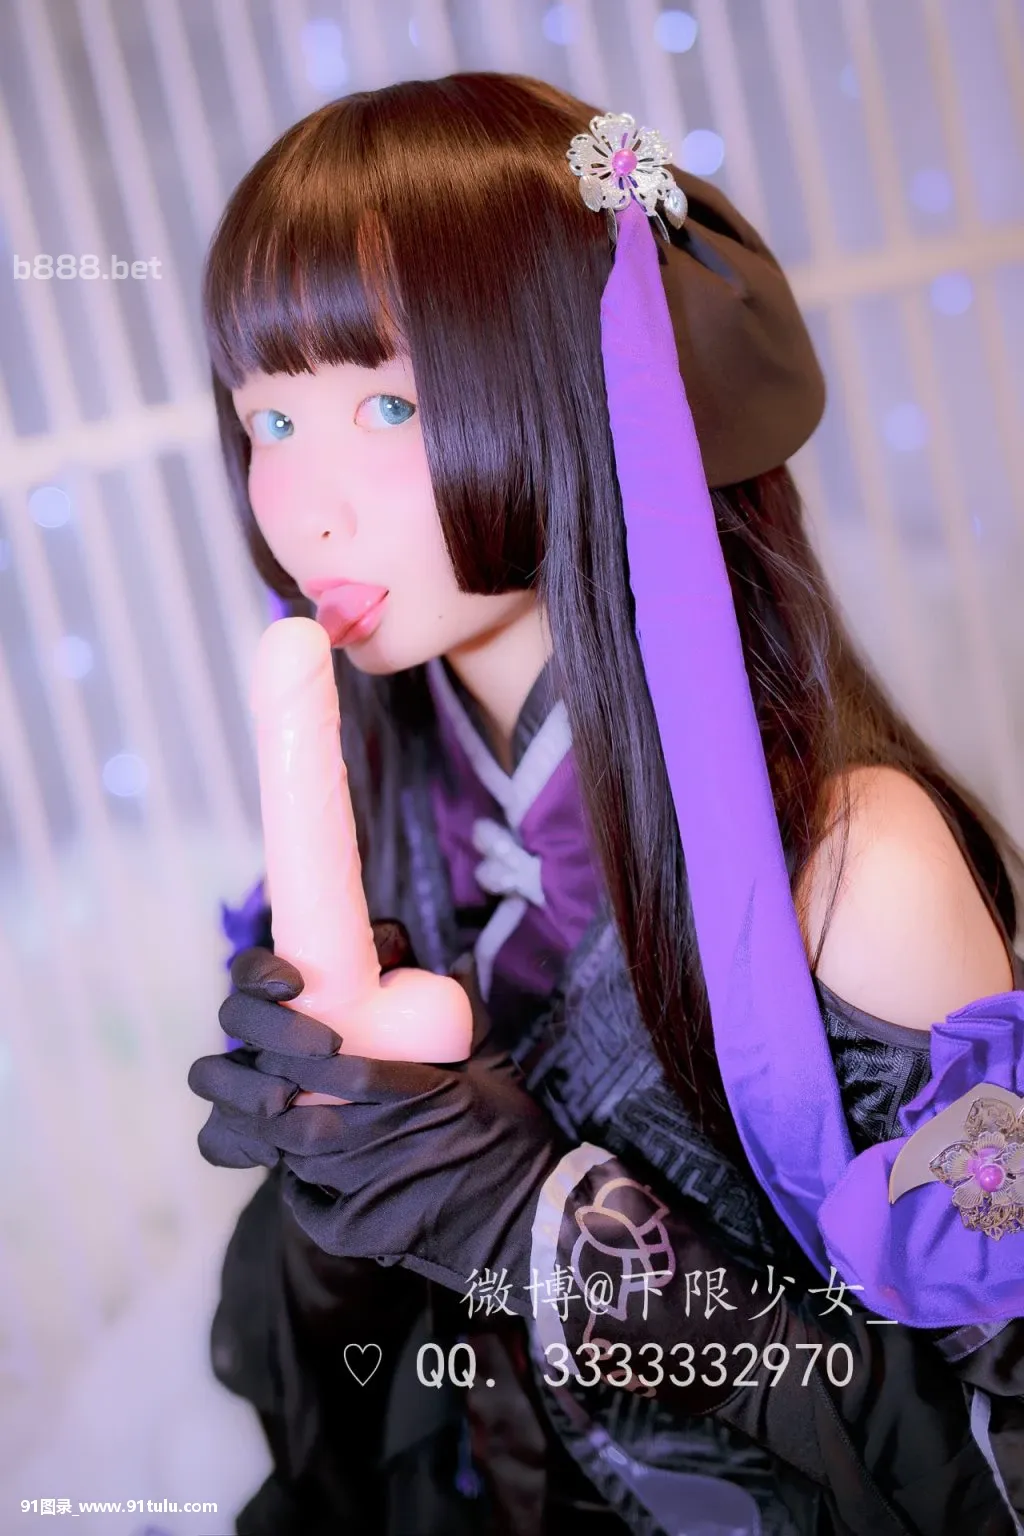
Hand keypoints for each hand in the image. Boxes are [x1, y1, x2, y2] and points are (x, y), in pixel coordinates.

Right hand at [189, 918, 419, 1163]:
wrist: (430, 1143)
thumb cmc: (426, 1065)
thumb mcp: (439, 1025)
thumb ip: (438, 989)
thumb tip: (454, 962)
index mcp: (298, 998)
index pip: (256, 970)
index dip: (262, 971)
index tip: (297, 983)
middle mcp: (266, 1037)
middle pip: (235, 1016)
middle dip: (273, 1028)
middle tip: (328, 1047)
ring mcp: (252, 1084)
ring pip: (211, 1075)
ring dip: (244, 1085)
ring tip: (285, 1100)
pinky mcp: (250, 1135)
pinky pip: (216, 1138)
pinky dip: (236, 1143)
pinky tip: (271, 1152)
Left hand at [189, 987, 567, 1309]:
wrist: (533, 1225)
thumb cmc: (515, 1139)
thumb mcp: (494, 1066)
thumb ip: (462, 1014)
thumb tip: (448, 965)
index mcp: (409, 1097)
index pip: (328, 1064)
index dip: (293, 1040)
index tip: (292, 1021)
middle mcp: (374, 1147)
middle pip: (283, 1109)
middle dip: (257, 1082)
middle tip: (268, 1067)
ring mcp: (358, 1195)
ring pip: (284, 1154)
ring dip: (272, 1126)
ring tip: (279, 1105)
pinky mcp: (351, 1232)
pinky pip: (301, 1198)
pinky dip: (296, 1176)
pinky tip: (302, 1159)